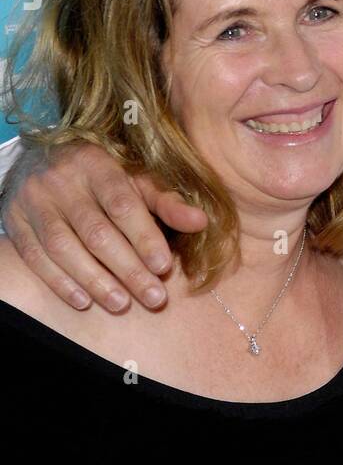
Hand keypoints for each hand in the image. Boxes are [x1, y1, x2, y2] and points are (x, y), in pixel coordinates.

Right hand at [3, 141, 207, 312]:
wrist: (41, 160)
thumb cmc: (100, 175)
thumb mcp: (134, 179)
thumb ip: (166, 201)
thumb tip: (201, 222)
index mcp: (96, 163)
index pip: (122, 204)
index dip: (144, 237)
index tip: (164, 266)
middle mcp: (61, 180)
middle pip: (96, 232)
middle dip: (128, 269)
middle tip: (154, 298)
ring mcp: (34, 201)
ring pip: (64, 248)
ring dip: (95, 280)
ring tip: (123, 303)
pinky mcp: (15, 222)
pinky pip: (35, 258)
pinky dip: (60, 282)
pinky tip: (84, 300)